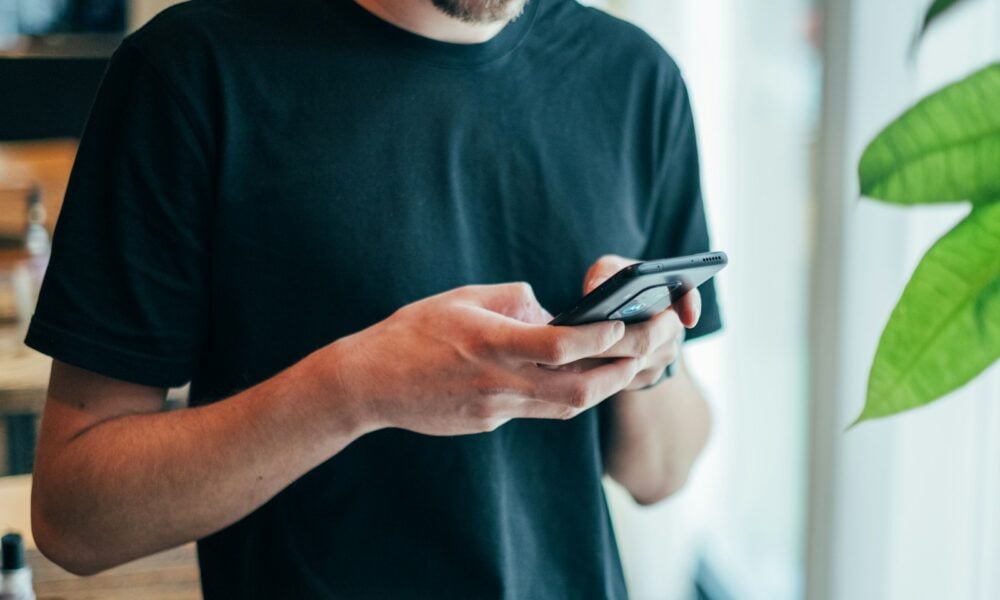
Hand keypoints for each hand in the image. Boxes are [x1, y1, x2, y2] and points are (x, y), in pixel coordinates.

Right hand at [326, 283, 641, 435]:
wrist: (369, 383)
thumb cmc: (412, 332)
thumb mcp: (462, 298)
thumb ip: (512, 300)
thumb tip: (549, 309)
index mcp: (493, 344)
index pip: (562, 346)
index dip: (601, 337)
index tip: (626, 322)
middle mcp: (500, 382)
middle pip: (579, 390)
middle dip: (622, 371)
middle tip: (650, 349)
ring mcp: (496, 409)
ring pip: (566, 408)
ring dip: (604, 388)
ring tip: (629, 366)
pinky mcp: (489, 423)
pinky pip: (539, 411)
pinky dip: (566, 395)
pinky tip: (581, 380)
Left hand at [568, 255, 701, 390]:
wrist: (616, 318)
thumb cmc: (614, 287)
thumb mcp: (610, 271)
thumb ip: (605, 273)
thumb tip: (594, 290)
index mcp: (671, 296)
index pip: (688, 297)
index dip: (691, 307)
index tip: (688, 318)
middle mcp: (671, 329)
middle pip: (647, 338)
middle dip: (613, 339)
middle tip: (582, 337)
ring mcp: (661, 357)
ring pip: (632, 362)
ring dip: (601, 358)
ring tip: (569, 351)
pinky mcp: (645, 377)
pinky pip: (622, 378)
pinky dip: (597, 372)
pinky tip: (573, 365)